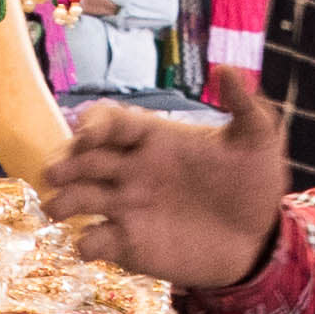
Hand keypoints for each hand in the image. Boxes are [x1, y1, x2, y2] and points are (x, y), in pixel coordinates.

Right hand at [42, 94, 292, 294]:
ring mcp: (127, 208)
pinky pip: (93, 242)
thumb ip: (245, 106)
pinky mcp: (129, 245)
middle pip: (82, 160)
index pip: (110, 123)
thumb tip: (225, 68)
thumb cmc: (254, 184)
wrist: (260, 240)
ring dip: (61, 202)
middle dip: (64, 163)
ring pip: (77, 199)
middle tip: (56, 173)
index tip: (87, 135)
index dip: (93, 125)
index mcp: (154, 139)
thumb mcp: (258, 140)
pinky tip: (90, 244)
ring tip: (55, 208)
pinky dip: (85, 243)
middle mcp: (131, 171)